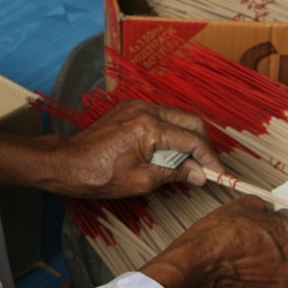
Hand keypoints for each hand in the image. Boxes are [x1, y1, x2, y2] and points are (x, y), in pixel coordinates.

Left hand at [52, 99, 226, 198]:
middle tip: (207, 167)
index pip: (192, 140)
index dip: (210, 159)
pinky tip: (170, 151)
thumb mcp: (142, 181)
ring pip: (177, 116)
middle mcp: (146, 110)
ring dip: (188, 137)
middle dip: (203, 145)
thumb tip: (199, 174)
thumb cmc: (99, 175)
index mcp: (149, 127)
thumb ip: (174, 173)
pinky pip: (161, 116)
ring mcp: (137, 106)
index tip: (219, 174)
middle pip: (190, 121)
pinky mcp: (130, 108)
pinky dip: (171, 132)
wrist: (68, 163)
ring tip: (189, 163)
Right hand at [139, 196, 287, 287]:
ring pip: (283, 267)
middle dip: (282, 240)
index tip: (286, 220)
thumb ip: (269, 208)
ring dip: (273, 259)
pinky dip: (261, 274)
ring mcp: (282, 284)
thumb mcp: (248, 204)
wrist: (200, 260)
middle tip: (262, 233)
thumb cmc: (222, 234)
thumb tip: (272, 211)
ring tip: (250, 250)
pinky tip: (245, 264)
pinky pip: (269, 281)